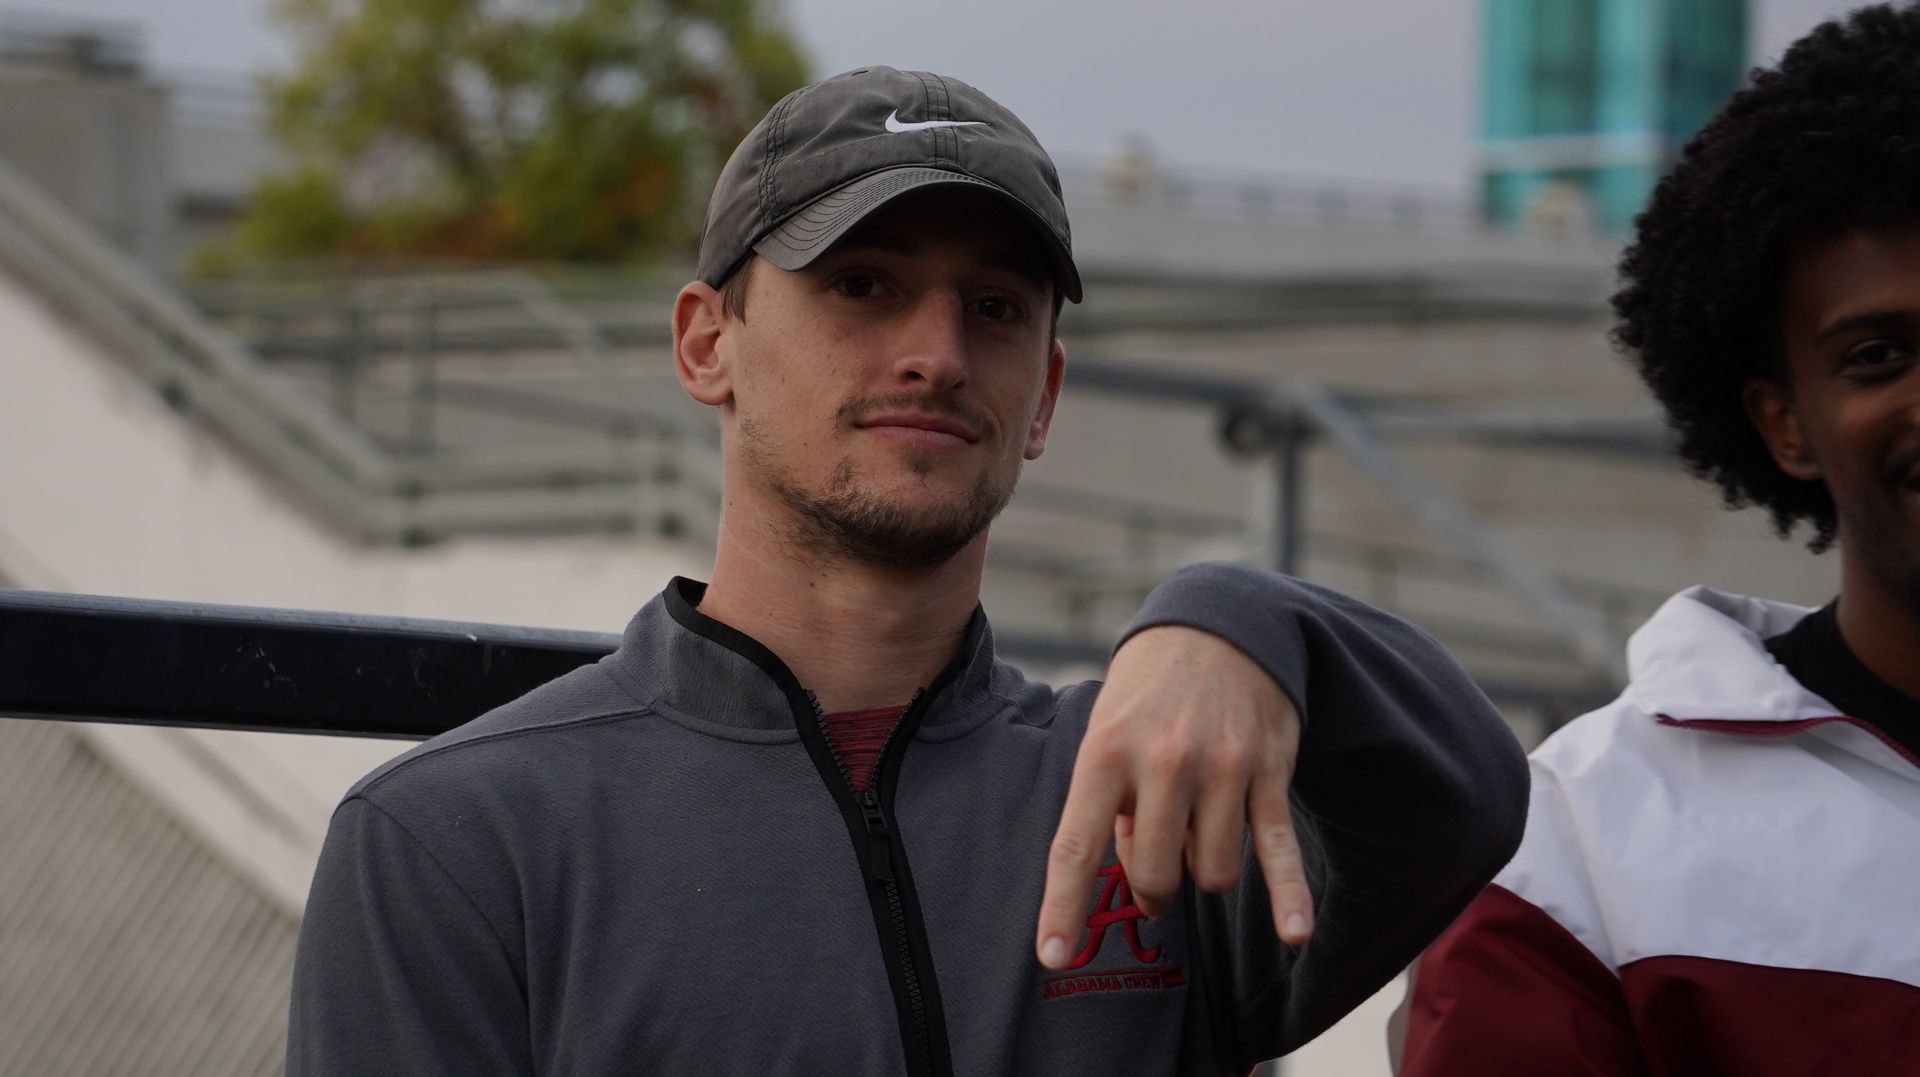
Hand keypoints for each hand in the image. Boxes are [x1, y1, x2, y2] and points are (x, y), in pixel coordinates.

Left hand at [1035, 624, 1310, 968]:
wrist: (1220, 626)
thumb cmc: (1149, 690)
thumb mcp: (1108, 727)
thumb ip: (1113, 799)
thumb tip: (1139, 867)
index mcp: (1106, 751)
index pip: (1077, 844)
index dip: (1063, 906)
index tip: (1054, 958)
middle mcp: (1163, 761)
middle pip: (1158, 874)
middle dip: (1153, 888)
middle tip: (1153, 864)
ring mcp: (1221, 768)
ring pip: (1213, 871)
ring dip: (1202, 870)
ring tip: (1195, 832)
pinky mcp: (1268, 773)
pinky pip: (1277, 849)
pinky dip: (1289, 896)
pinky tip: (1294, 932)